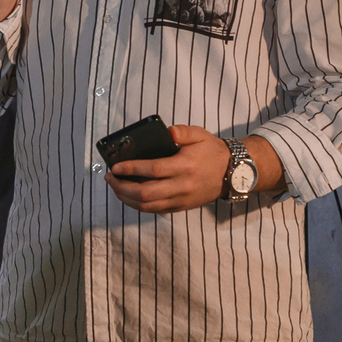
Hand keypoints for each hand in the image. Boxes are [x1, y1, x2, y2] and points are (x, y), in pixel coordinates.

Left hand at [104, 125, 230, 213]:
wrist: (232, 173)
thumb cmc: (212, 151)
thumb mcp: (199, 135)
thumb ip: (182, 131)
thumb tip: (166, 131)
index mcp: (184, 166)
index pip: (153, 170)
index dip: (131, 169)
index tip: (115, 166)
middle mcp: (182, 186)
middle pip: (146, 193)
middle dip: (122, 187)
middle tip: (109, 178)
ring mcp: (181, 199)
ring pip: (148, 206)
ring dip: (126, 198)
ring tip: (115, 187)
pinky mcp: (181, 207)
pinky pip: (155, 211)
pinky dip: (138, 205)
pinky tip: (128, 196)